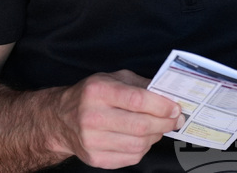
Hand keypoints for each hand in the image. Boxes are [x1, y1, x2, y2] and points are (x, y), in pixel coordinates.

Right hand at [54, 70, 183, 168]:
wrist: (61, 119)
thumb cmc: (91, 95)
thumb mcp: (113, 78)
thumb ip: (140, 85)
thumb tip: (168, 95)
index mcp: (98, 91)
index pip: (137, 100)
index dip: (161, 105)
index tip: (175, 108)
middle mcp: (92, 116)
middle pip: (140, 125)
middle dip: (164, 123)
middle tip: (175, 120)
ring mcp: (92, 141)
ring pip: (138, 144)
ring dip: (155, 137)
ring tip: (158, 128)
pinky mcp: (95, 158)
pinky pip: (130, 158)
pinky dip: (143, 149)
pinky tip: (143, 139)